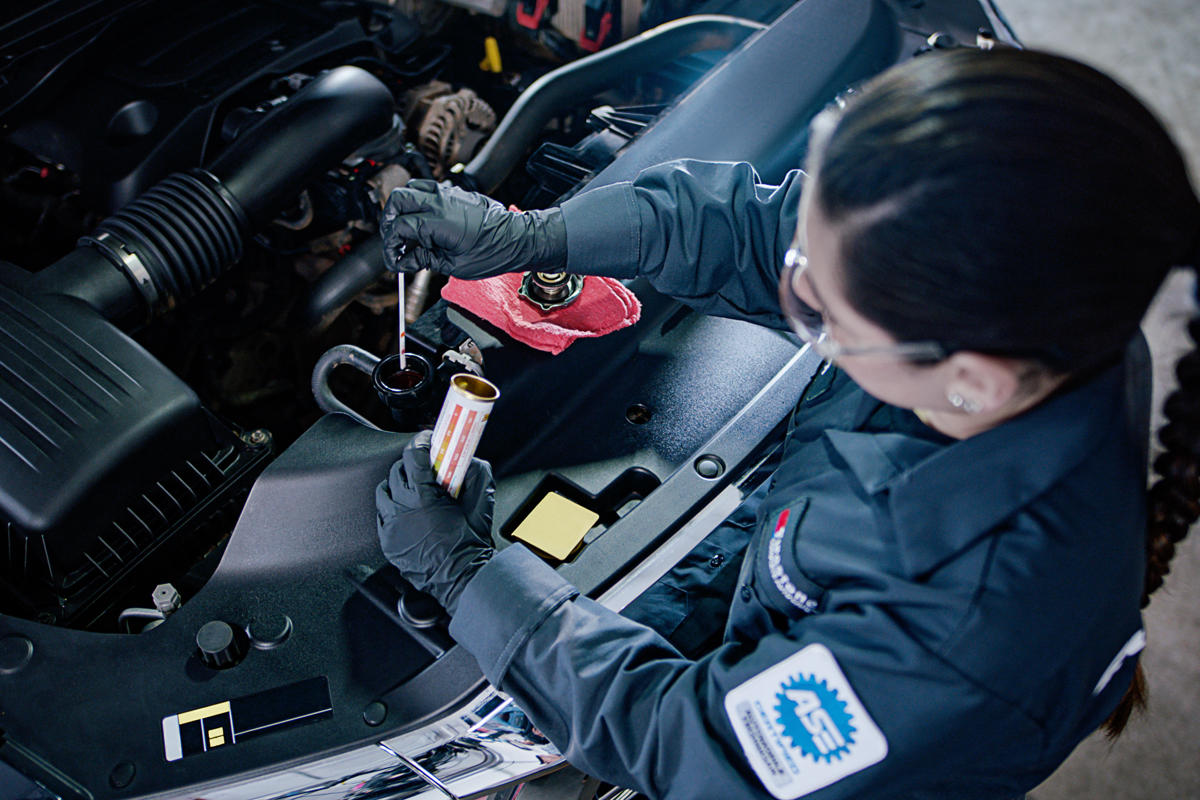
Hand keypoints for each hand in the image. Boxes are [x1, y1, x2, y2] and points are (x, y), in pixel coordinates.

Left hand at [375, 430, 494, 614]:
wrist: (460, 577)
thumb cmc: (470, 544)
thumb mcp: (481, 502)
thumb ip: (477, 473)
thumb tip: (469, 458)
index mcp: (423, 498)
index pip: (413, 457)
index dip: (421, 444)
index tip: (427, 441)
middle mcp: (402, 510)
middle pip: (397, 470)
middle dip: (412, 464)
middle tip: (427, 467)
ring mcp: (392, 526)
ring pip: (384, 490)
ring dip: (398, 484)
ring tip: (415, 489)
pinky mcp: (387, 540)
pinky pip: (382, 514)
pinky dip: (393, 507)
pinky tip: (408, 511)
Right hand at [380, 179, 566, 277]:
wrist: (517, 239)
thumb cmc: (492, 253)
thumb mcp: (453, 264)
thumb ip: (424, 259)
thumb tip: (404, 260)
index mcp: (437, 220)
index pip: (399, 227)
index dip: (392, 245)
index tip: (395, 259)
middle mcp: (440, 201)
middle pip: (397, 200)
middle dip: (390, 220)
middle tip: (394, 241)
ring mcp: (448, 193)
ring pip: (411, 188)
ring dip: (403, 207)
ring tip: (407, 230)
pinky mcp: (455, 193)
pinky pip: (428, 189)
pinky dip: (419, 201)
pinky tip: (424, 221)